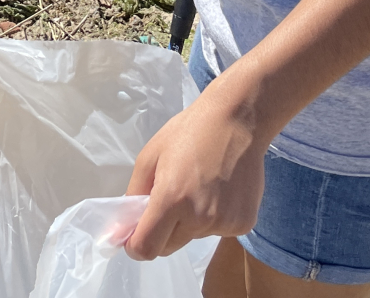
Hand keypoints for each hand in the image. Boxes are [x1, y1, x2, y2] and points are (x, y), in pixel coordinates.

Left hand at [123, 87, 266, 259]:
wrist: (236, 122)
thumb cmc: (188, 133)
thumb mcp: (150, 156)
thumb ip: (135, 193)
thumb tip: (125, 226)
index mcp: (172, 199)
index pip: (147, 248)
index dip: (135, 247)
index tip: (132, 236)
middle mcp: (199, 218)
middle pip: (169, 247)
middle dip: (160, 233)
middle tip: (166, 202)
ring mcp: (224, 224)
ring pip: (193, 237)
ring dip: (188, 222)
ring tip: (197, 186)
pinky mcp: (244, 225)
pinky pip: (217, 231)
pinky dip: (211, 218)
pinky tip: (217, 190)